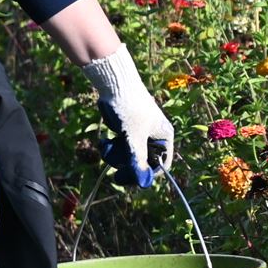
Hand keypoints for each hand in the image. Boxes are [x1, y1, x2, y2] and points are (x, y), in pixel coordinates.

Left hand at [82, 46, 174, 186]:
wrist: (115, 85)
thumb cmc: (129, 108)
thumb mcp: (134, 136)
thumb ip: (138, 159)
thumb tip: (143, 182)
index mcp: (163, 137)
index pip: (161, 164)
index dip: (148, 174)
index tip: (132, 179)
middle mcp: (153, 137)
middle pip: (142, 162)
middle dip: (127, 164)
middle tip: (114, 171)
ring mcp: (138, 134)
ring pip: (128, 155)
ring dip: (116, 155)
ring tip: (106, 147)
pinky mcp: (125, 130)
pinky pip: (120, 147)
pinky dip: (111, 146)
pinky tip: (104, 141)